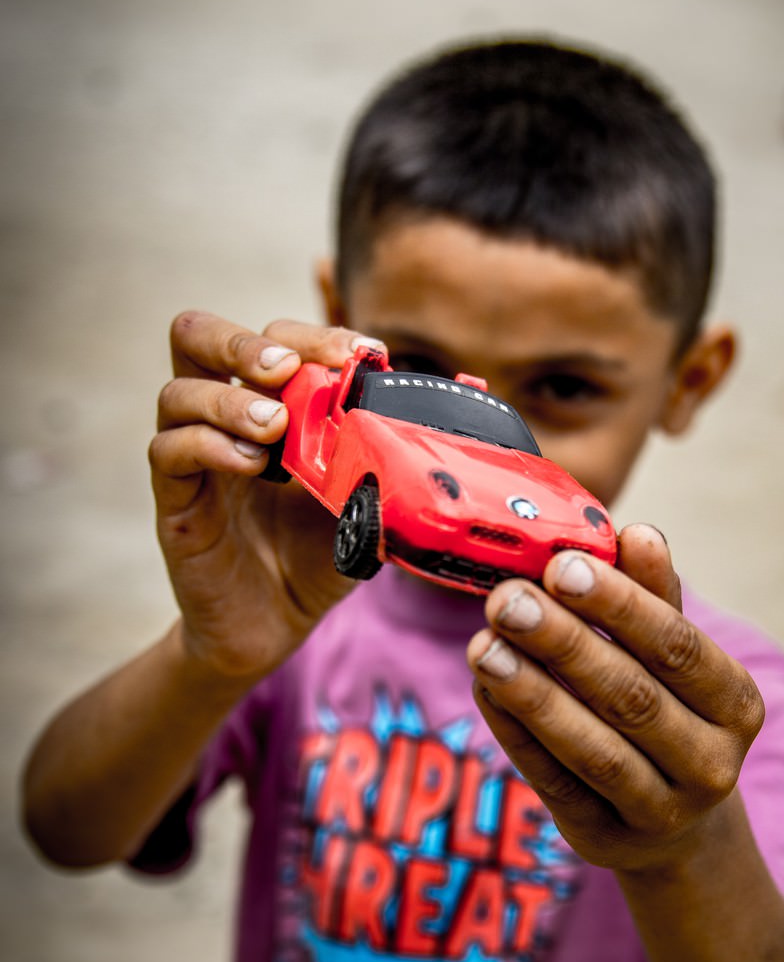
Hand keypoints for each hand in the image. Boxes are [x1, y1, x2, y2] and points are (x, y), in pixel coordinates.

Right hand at [150, 310, 383, 679]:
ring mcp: (194, 457)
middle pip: (197, 337)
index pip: (275, 339)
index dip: (315, 335)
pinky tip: (252, 464)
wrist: (275, 626)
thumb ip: (382, 462)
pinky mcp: (176, 501)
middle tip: (285, 368)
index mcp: (270, 404)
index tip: (363, 354)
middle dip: (244, 341)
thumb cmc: (315, 554)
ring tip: (275, 425)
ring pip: (178, 391)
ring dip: (231, 398)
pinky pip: (170, 452)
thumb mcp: (362, 501)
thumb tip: (436, 428)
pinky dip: (210, 445)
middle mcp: (223, 419)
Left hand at [466, 524, 764, 874]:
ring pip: (592, 750)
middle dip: (564, 644)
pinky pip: (554, 783)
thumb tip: (637, 533)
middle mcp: (711, 764)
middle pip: (633, 698)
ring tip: (483, 645)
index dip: (620, 607)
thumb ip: (652, 595)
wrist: (676, 824)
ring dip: (532, 693)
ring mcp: (660, 812)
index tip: (561, 565)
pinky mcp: (604, 839)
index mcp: (736, 705)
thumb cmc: (669, 708)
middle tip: (508, 599)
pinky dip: (516, 733)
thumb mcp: (672, 653)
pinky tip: (485, 687)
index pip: (678, 649)